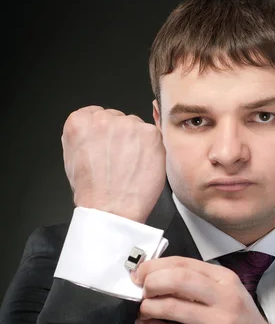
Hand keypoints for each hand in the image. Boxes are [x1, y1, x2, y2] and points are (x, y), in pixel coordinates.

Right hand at [62, 105, 165, 221]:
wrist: (111, 210)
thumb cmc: (93, 191)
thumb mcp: (72, 158)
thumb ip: (82, 137)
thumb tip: (93, 131)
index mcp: (78, 122)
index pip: (95, 113)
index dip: (104, 132)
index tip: (107, 144)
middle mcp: (102, 119)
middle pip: (117, 117)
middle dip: (120, 135)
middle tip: (120, 159)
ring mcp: (128, 125)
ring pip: (136, 125)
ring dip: (137, 141)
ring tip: (131, 165)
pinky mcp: (150, 134)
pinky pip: (153, 135)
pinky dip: (151, 149)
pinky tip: (143, 165)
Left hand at [133, 256, 270, 323]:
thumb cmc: (239, 321)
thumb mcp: (226, 293)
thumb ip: (197, 283)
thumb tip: (157, 276)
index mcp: (225, 279)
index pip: (185, 264)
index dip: (156, 266)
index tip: (140, 272)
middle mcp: (224, 298)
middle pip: (179, 280)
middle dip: (152, 282)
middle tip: (140, 290)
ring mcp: (218, 323)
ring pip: (173, 308)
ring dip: (149, 307)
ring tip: (142, 309)